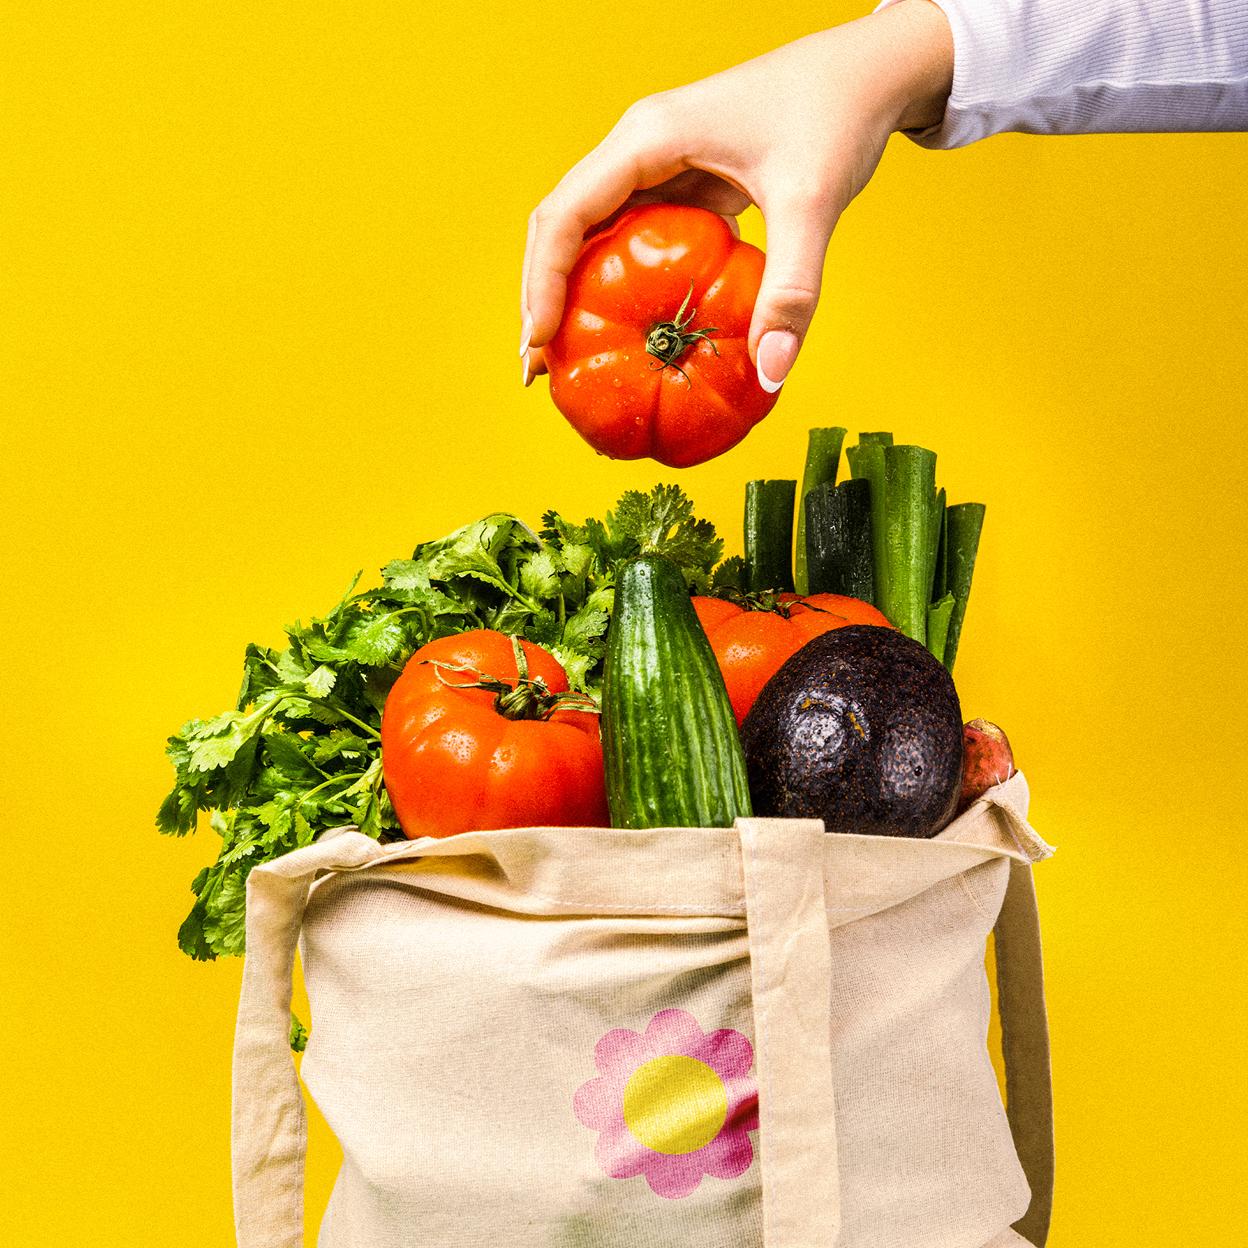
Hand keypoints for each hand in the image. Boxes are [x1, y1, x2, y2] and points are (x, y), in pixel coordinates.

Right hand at [520, 0, 952, 390]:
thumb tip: (770, 374)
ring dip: (569, 294)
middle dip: (540, 298)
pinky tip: (624, 333)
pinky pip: (630, 241)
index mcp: (648, 137)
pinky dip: (616, 287)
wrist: (870, 72)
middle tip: (537, 371)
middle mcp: (639, 148)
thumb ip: (791, 290)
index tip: (538, 345)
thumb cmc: (836, 115)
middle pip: (561, 227)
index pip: (565, 214)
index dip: (541, 284)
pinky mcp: (681, 184)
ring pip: (588, 234)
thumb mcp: (814, 203)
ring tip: (565, 360)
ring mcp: (656, 166)